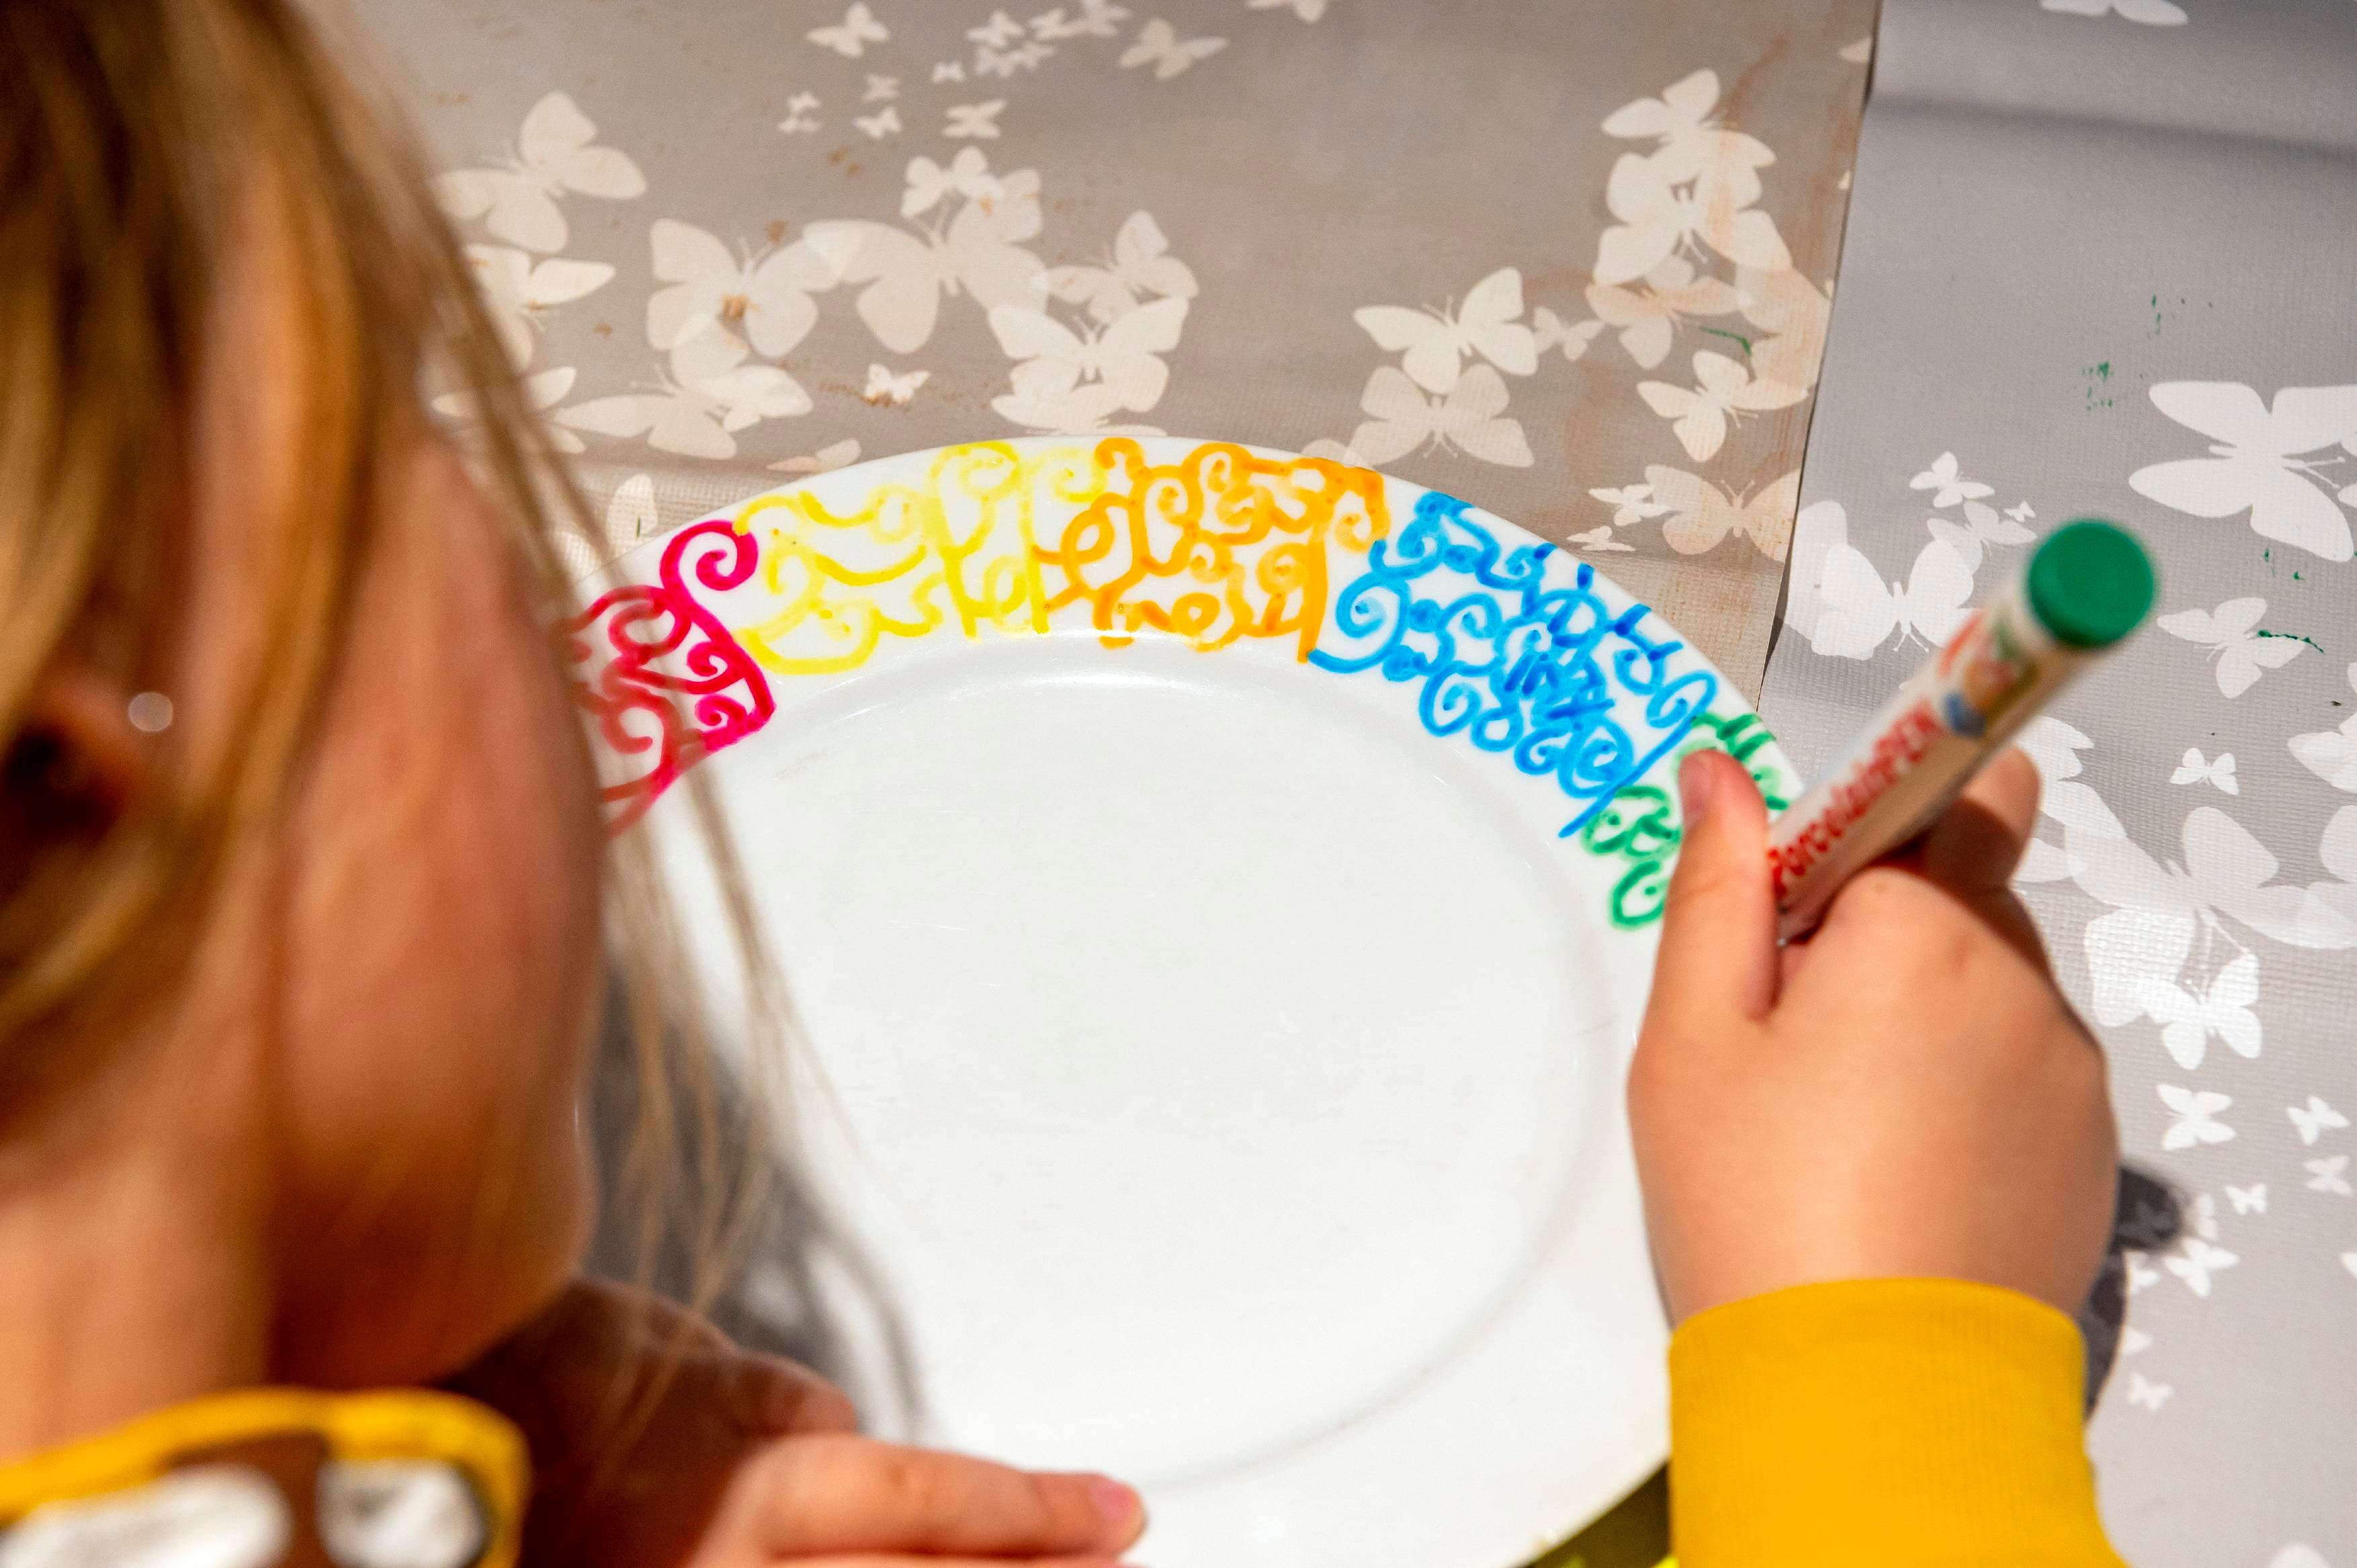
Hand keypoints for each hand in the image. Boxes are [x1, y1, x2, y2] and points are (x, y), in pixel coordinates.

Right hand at [445, 1280, 1145, 1566]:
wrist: (397, 1434)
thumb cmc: (530, 1380)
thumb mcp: (689, 1364)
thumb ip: (786, 1417)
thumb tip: (851, 1443)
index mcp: (750, 1502)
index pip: (934, 1506)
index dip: (1039, 1512)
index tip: (1115, 1509)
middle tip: (1102, 1548)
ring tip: (1032, 1562)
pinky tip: (912, 1565)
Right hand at [1628, 747, 2117, 1323]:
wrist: (1865, 1394)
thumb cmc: (1759, 1207)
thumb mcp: (1694, 1035)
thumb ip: (1718, 885)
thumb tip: (1721, 774)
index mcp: (1925, 932)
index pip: (1946, 791)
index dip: (1859, 835)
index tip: (1798, 906)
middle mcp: (2024, 984)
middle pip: (1963, 889)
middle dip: (1880, 930)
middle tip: (1793, 1036)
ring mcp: (2070, 1072)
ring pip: (1991, 981)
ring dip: (1924, 1008)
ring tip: (1840, 1118)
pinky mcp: (2090, 1147)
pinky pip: (2023, 1068)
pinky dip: (1965, 1086)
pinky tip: (1894, 1165)